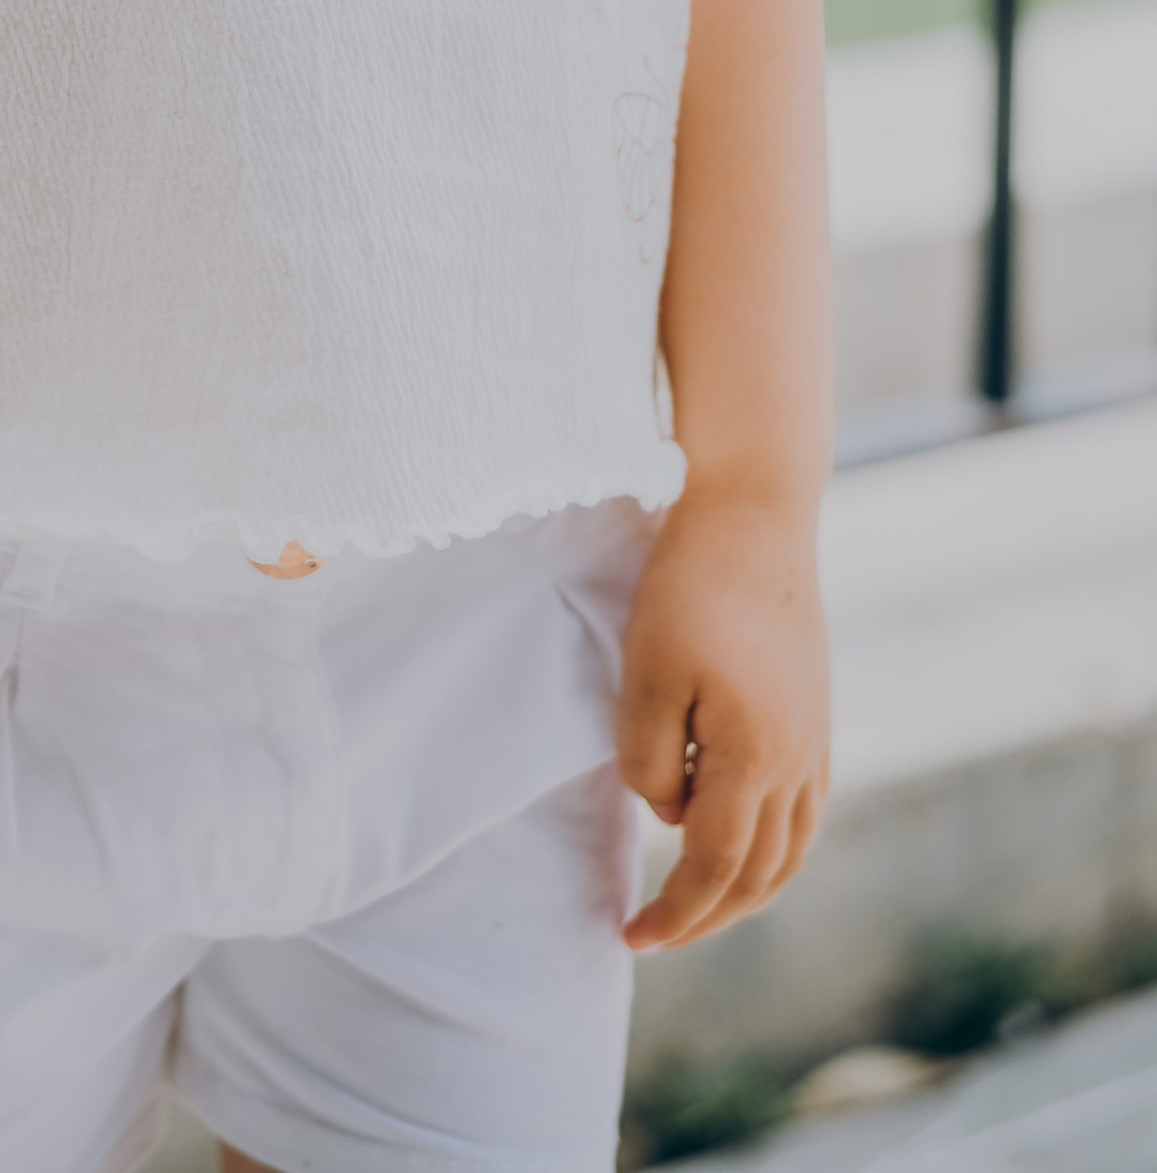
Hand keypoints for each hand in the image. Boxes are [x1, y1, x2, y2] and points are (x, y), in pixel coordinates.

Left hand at [617, 489, 829, 950]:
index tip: (630, 935)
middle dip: (706, 917)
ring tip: (696, 902)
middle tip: (654, 932)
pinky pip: (803, 815)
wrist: (756, 514)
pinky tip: (737, 840)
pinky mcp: (818, 719)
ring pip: (791, 853)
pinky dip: (771, 848)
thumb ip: (648, 761)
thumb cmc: (690, 587)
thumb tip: (669, 813)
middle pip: (758, 877)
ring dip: (744, 891)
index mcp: (755, 760)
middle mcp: (799, 765)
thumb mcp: (645, 674)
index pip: (712, 868)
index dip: (672, 913)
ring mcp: (817, 743)